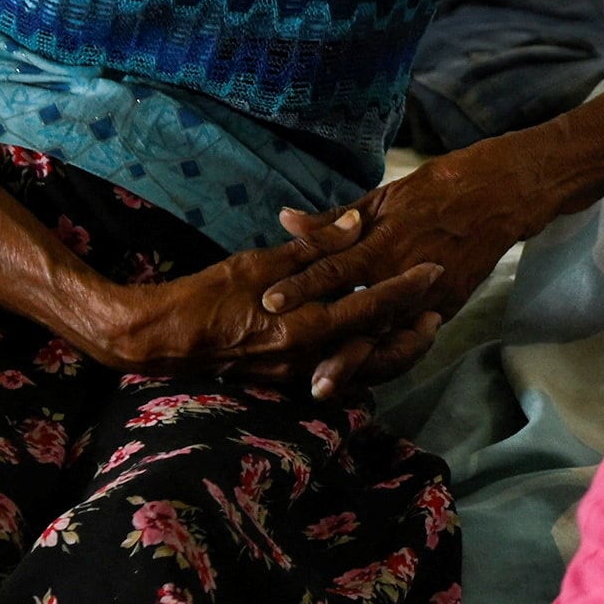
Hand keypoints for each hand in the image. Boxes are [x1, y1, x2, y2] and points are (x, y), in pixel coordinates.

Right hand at [81, 215, 429, 380]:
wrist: (164, 341)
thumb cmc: (208, 294)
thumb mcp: (261, 262)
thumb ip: (314, 248)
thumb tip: (357, 224)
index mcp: (304, 325)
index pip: (372, 306)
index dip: (407, 288)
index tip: (435, 269)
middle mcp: (308, 357)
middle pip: (379, 348)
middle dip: (412, 329)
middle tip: (438, 306)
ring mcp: (299, 373)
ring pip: (363, 366)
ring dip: (392, 346)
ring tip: (415, 323)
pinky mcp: (287, 378)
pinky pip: (338, 371)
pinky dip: (362, 356)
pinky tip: (373, 339)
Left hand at [258, 141, 570, 399]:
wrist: (496, 196)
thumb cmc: (433, 191)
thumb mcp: (380, 199)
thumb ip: (333, 221)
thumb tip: (285, 220)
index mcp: (383, 243)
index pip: (334, 268)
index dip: (301, 285)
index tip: (269, 302)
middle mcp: (403, 275)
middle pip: (360, 319)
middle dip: (329, 347)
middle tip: (295, 369)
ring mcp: (428, 296)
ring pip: (386, 339)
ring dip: (356, 364)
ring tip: (324, 386)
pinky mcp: (447, 308)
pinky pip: (413, 340)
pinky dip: (387, 358)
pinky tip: (363, 374)